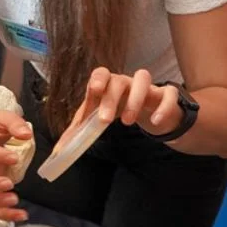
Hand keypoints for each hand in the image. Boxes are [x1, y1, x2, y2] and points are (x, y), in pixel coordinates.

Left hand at [60, 68, 182, 144]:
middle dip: (110, 99)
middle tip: (105, 120)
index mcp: (108, 85)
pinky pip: (168, 94)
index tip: (94, 91)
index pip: (101, 74)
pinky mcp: (166, 96)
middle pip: (118, 80)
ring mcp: (148, 87)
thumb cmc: (120, 110)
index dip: (97, 80)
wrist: (153, 113)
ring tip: (127, 122)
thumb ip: (79, 133)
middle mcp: (127, 82)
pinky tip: (156, 121)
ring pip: (143, 78)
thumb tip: (58, 152)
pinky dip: (163, 106)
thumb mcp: (99, 119)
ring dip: (135, 98)